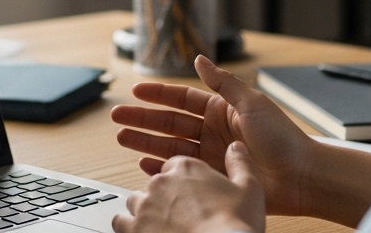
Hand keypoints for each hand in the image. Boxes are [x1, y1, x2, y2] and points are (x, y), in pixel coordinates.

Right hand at [111, 56, 316, 216]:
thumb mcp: (251, 102)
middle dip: (142, 120)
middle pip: (169, 123)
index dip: (158, 94)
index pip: (182, 98)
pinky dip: (161, 168)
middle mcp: (213, 131)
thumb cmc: (282, 138)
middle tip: (118, 117)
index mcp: (221, 110)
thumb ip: (223, 82)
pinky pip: (181, 171)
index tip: (136, 90)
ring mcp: (211, 156)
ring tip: (122, 138)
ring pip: (169, 147)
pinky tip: (144, 165)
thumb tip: (200, 59)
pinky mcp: (212, 179)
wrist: (300, 176)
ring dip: (145, 143)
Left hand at [113, 142, 264, 232]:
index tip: (190, 194)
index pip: (175, 166)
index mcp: (187, 168)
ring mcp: (145, 205)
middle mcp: (161, 182)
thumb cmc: (236, 224)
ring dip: (144, 211)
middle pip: (155, 184)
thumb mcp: (250, 188)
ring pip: (135, 201)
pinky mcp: (133, 228)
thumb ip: (241, 163)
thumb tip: (236, 147)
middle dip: (164, 197)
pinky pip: (120, 221)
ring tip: (159, 226)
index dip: (183, 181)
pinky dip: (128, 226)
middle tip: (179, 215)